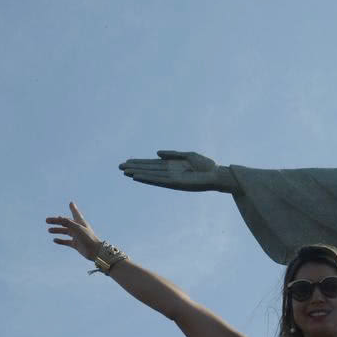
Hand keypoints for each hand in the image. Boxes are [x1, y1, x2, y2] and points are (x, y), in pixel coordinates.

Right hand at [46, 203, 102, 260]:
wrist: (95, 251)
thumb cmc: (87, 237)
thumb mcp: (76, 228)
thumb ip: (67, 222)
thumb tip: (58, 217)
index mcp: (80, 222)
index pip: (76, 213)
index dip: (73, 208)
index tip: (71, 203)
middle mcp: (78, 228)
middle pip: (66, 223)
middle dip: (57, 221)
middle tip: (47, 220)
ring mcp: (77, 236)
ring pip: (65, 232)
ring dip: (57, 230)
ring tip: (49, 230)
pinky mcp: (76, 244)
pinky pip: (66, 242)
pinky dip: (60, 241)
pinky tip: (54, 240)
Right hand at [119, 150, 236, 192]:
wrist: (217, 175)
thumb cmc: (206, 165)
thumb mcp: (189, 155)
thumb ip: (173, 154)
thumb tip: (156, 153)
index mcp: (173, 165)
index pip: (152, 164)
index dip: (140, 162)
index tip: (128, 161)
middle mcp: (170, 172)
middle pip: (148, 169)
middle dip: (135, 167)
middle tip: (119, 166)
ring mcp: (171, 178)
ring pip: (151, 175)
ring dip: (138, 173)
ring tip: (125, 171)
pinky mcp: (175, 183)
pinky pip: (158, 180)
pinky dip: (148, 178)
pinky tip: (138, 176)